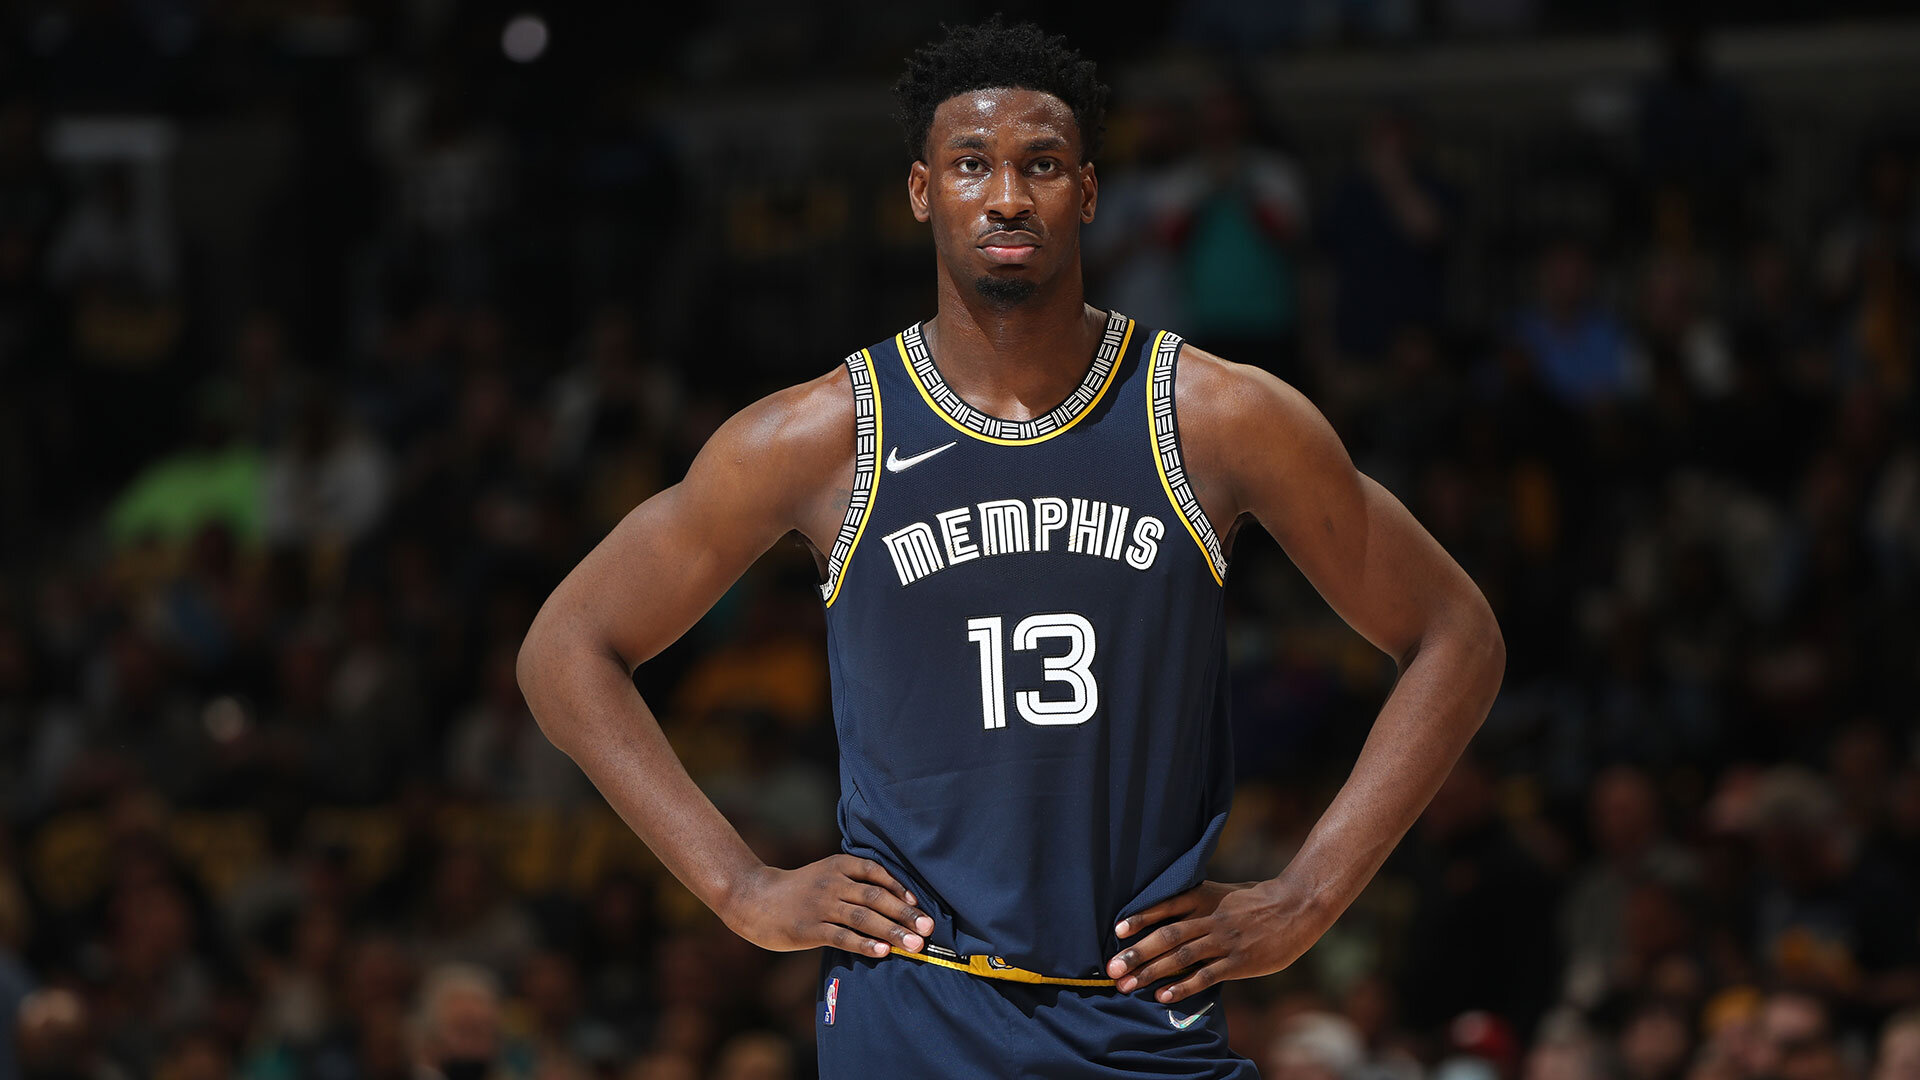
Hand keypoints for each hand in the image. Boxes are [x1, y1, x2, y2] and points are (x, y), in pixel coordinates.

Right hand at [722, 854, 934, 958]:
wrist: (754, 899)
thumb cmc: (798, 890)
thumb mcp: (825, 875)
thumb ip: (854, 882)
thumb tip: (896, 902)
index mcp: (838, 865)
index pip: (876, 873)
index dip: (900, 888)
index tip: (919, 904)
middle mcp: (832, 883)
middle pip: (875, 897)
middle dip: (904, 914)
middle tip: (928, 929)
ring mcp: (820, 905)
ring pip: (863, 918)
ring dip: (892, 932)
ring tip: (915, 945)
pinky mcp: (809, 928)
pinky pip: (842, 937)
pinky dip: (865, 944)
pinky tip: (883, 952)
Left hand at [1106, 879, 1319, 1003]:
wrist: (1296, 906)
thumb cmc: (1256, 900)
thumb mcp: (1223, 892)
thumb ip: (1197, 902)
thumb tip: (1166, 914)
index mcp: (1205, 898)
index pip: (1166, 906)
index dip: (1140, 918)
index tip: (1117, 931)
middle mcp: (1211, 918)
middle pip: (1167, 936)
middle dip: (1137, 953)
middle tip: (1113, 968)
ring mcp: (1225, 941)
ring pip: (1181, 957)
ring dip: (1151, 972)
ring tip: (1127, 985)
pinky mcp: (1239, 962)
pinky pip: (1206, 976)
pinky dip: (1183, 986)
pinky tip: (1163, 995)